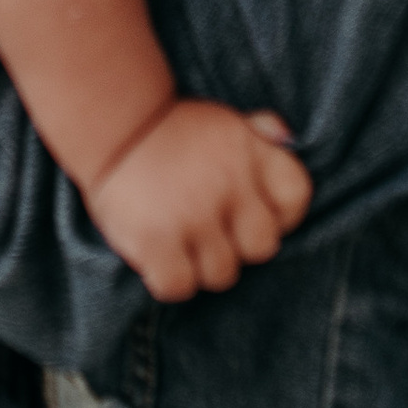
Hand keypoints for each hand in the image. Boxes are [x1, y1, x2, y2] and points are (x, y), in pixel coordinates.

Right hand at [86, 103, 310, 303]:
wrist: (111, 124)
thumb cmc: (170, 130)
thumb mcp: (221, 120)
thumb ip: (258, 131)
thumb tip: (286, 138)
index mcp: (248, 151)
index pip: (296, 197)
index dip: (281, 214)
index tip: (252, 212)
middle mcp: (227, 184)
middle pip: (262, 247)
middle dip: (239, 245)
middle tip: (212, 231)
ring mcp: (192, 215)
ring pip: (222, 275)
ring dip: (202, 265)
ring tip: (181, 240)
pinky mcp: (156, 242)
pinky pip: (180, 287)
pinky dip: (170, 279)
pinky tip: (160, 256)